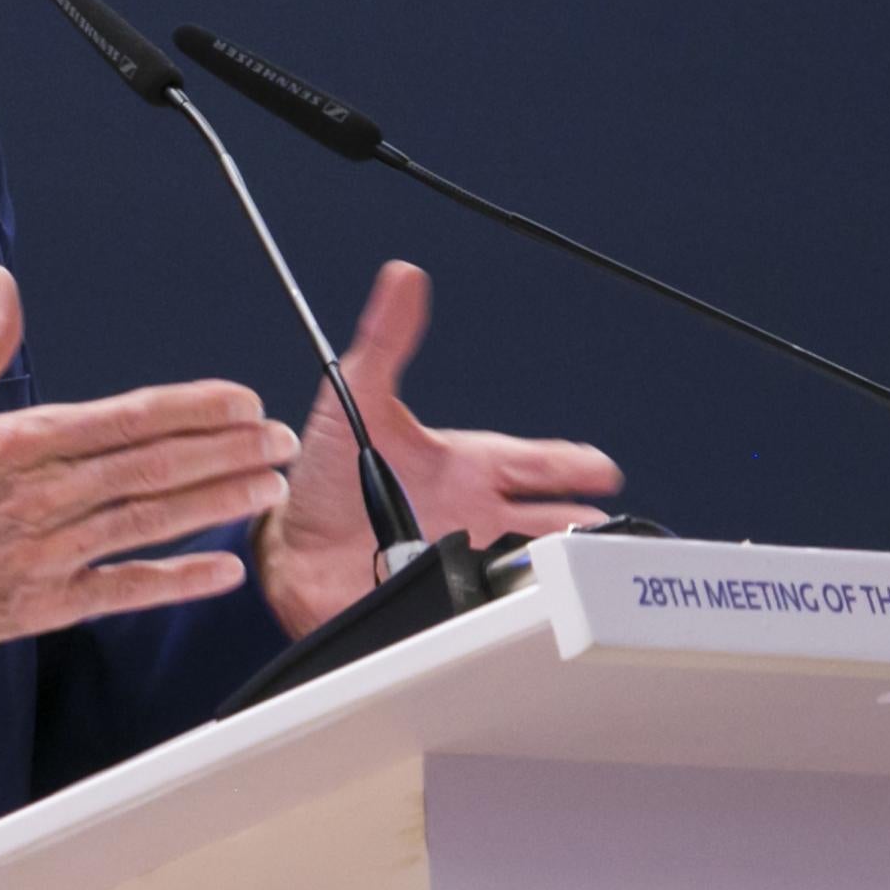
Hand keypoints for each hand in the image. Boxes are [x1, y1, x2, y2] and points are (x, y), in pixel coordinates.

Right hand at [0, 264, 299, 662]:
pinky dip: (176, 580)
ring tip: (271, 486)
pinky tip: (223, 567)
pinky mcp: (41, 605)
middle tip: (281, 439)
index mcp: (17, 441)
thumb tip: (2, 282)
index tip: (240, 398)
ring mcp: (45, 553)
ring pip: (149, 522)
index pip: (125, 416)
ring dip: (219, 503)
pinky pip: (122, 590)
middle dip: (227, 449)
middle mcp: (41, 495)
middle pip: (153, 465)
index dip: (191, 406)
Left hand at [254, 261, 623, 638]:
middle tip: (602, 532)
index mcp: (470, 466)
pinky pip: (480, 608)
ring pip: (525, 568)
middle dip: (578, 528)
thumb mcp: (357, 398)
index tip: (602, 469)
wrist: (288, 544)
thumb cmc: (328, 472)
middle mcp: (477, 515)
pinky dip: (496, 609)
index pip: (538, 462)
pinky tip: (508, 613)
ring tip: (566, 577)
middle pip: (549, 522)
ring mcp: (463, 560)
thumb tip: (403, 276)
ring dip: (541, 569)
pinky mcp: (440, 601)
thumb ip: (385, 340)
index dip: (572, 466)